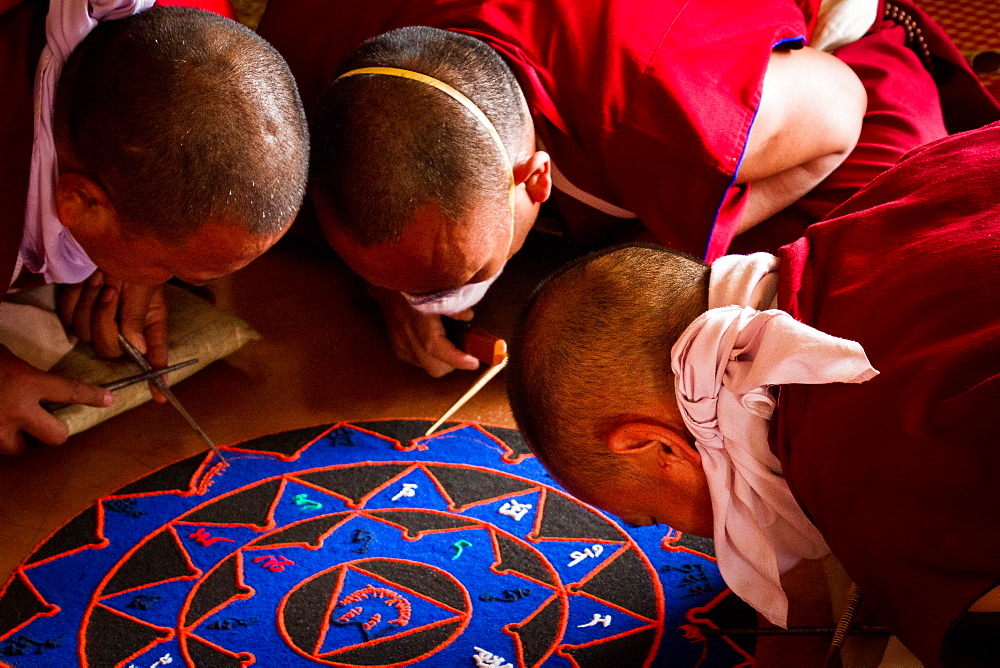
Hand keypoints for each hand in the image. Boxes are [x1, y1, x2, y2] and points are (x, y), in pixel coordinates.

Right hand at [0, 344, 111, 453]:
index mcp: (28, 383)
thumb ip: (22, 369)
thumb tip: (29, 375)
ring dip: (11, 437)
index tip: (108, 400)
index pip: (70, 391)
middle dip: (53, 431)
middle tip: (42, 423)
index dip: (92, 396)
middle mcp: (19, 410)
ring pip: (17, 446)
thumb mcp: (2, 355)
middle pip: (56, 435)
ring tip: (1, 423)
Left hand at [58, 272, 168, 399]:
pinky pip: (69, 316)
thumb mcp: (143, 287)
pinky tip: (88, 281)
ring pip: (85, 333)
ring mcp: (100, 322)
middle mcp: (126, 329)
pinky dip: (76, 298)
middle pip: (109, 349)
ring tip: (100, 279)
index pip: (155, 358)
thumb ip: (138, 317)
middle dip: (104, 321)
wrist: (112, 239)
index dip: (157, 378)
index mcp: (149, 325)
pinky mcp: (79, 312)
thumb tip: (137, 348)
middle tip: (111, 291)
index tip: (160, 396)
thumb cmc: (137, 261)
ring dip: (90, 304)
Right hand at [369, 285, 479, 376]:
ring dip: (440, 361)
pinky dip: (428, 357)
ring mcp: (400, 344)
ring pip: (427, 367)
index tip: (474, 362)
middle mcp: (408, 338)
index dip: (458, 360)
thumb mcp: (438, 289)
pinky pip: (418, 361)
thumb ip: (454, 305)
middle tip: (463, 352)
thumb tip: (469, 317)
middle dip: (452, 364)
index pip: (438, 351)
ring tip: (448, 345)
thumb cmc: (417, 284)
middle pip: (435, 369)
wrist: (389, 280)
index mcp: (420, 323)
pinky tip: (432, 342)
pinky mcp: (396, 347)